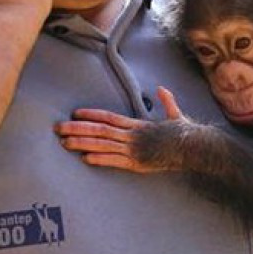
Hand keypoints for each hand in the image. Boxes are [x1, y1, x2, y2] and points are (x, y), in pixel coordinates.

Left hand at [56, 86, 182, 171]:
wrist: (194, 148)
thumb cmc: (184, 133)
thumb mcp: (175, 115)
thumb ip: (167, 101)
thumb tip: (161, 89)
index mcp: (138, 124)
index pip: (109, 117)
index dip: (91, 115)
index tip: (75, 114)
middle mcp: (133, 135)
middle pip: (100, 130)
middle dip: (77, 129)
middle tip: (58, 128)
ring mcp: (134, 150)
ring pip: (103, 145)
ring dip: (82, 144)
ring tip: (65, 143)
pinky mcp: (138, 164)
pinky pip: (115, 161)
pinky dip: (100, 159)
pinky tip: (85, 159)